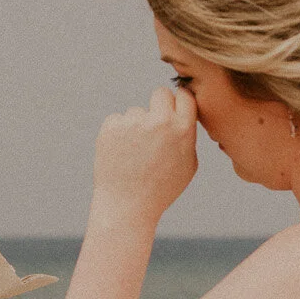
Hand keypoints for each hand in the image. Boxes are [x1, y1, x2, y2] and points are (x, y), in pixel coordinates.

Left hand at [93, 85, 196, 223]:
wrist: (127, 205)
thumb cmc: (161, 188)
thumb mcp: (188, 165)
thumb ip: (187, 135)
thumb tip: (184, 112)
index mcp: (182, 129)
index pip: (184, 95)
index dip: (179, 103)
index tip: (175, 110)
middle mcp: (159, 121)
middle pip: (160, 93)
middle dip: (158, 105)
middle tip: (154, 126)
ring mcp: (133, 122)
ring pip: (136, 111)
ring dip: (136, 126)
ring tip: (135, 154)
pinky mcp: (111, 126)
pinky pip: (117, 120)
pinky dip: (118, 133)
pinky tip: (121, 154)